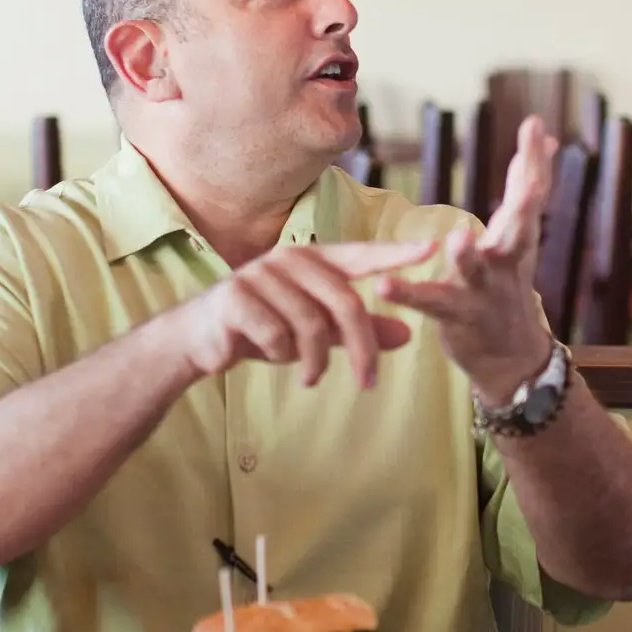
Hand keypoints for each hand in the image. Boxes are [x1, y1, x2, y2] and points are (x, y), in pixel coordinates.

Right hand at [172, 239, 436, 389]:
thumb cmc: (263, 329)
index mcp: (312, 260)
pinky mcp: (236, 297)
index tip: (433, 248)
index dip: (396, 253)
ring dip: (316, 360)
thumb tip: (408, 334)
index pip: (361, 254)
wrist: (199, 339)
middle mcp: (289, 259)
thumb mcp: (316, 332)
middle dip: (362, 348)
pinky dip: (282, 356)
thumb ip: (358, 330)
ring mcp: (260, 274)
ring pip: (312, 325)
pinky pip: (277, 335)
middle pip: (345, 302)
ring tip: (310, 376)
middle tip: (368, 383)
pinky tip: (272, 358)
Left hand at [377, 116, 557, 402]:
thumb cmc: (509, 283)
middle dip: (525, 198)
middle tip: (529, 170)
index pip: (532, 192)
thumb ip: (525, 187)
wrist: (513, 357)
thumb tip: (548, 137)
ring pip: (477, 269)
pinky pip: (430, 303)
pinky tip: (385, 285)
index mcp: (519, 236)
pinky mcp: (457, 315)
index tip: (536, 124)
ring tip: (458, 237)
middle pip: (520, 225)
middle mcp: (507, 259)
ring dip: (469, 255)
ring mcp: (483, 289)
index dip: (535, 159)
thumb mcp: (520, 233)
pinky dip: (408, 294)